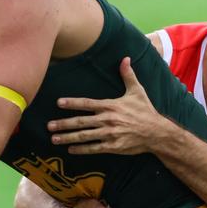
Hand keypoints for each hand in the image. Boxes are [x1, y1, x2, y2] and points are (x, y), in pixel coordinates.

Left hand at [49, 57, 172, 154]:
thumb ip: (128, 75)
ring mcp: (109, 134)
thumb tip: (125, 58)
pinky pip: (94, 148)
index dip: (72, 103)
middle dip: (63, 124)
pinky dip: (81, 149)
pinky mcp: (113, 146)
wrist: (157, 133)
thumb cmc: (145, 111)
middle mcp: (107, 120)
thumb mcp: (137, 91)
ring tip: (54, 139)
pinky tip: (70, 149)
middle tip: (49, 126)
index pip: (87, 103)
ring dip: (68, 138)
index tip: (59, 102)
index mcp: (110, 106)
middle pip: (81, 122)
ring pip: (84, 136)